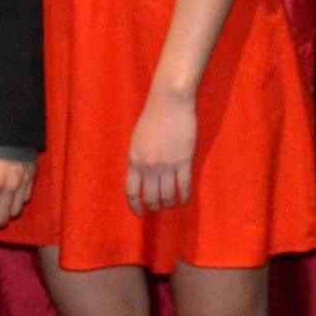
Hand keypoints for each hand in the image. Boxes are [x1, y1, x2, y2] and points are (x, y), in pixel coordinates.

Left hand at [125, 89, 195, 215]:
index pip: (131, 191)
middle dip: (154, 206)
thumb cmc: (152, 116)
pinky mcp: (184, 161)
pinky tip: (184, 200)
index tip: (139, 213)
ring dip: (169, 203)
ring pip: (167, 195)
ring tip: (171, 205)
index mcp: (134, 159)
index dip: (135, 205)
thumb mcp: (137, 139)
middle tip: (158, 208)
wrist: (170, 102)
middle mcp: (149, 166)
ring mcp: (167, 165)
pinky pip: (184, 186)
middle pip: (150, 196)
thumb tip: (141, 176)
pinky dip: (184, 196)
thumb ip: (138, 158)